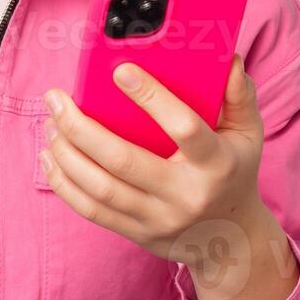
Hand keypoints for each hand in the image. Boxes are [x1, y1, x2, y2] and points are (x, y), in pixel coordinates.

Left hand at [40, 57, 297, 299]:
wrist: (231, 240)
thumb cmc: (234, 173)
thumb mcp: (248, 134)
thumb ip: (239, 95)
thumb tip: (230, 59)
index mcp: (215, 163)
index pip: (183, 127)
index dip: (151, 98)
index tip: (120, 70)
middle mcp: (185, 194)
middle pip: (123, 161)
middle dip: (80, 127)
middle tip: (56, 99)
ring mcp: (159, 219)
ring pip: (100, 188)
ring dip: (66, 153)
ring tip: (50, 124)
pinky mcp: (137, 234)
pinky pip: (91, 211)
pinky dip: (64, 183)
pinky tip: (50, 157)